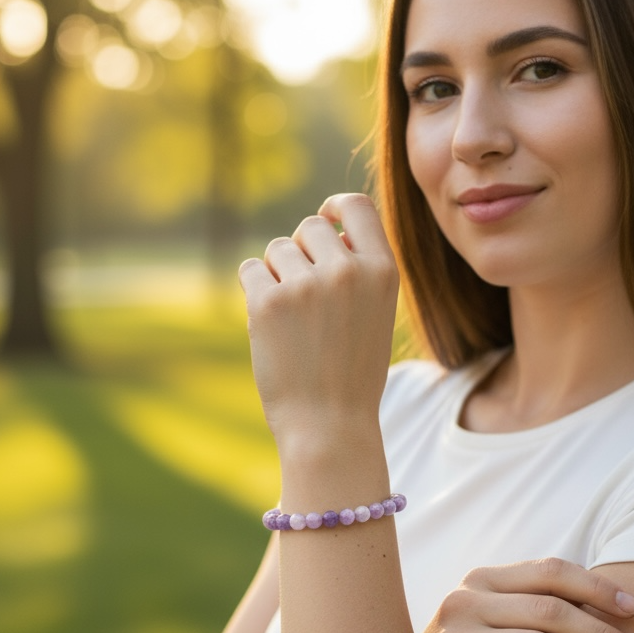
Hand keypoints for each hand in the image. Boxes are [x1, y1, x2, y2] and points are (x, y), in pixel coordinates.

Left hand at [238, 195, 398, 453]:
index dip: (335, 208)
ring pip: (277, 249)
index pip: (357, 206)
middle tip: (304, 296)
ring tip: (293, 320)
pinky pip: (250, 270)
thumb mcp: (376, 313)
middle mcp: (348, 270)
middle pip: (309, 227)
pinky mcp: (268, 303)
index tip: (325, 219)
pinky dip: (255, 292)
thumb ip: (358, 268)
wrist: (331, 425)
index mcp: (383, 271)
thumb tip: (324, 226)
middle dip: (301, 252)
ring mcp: (307, 284)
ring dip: (277, 275)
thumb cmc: (353, 372)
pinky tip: (271, 325)